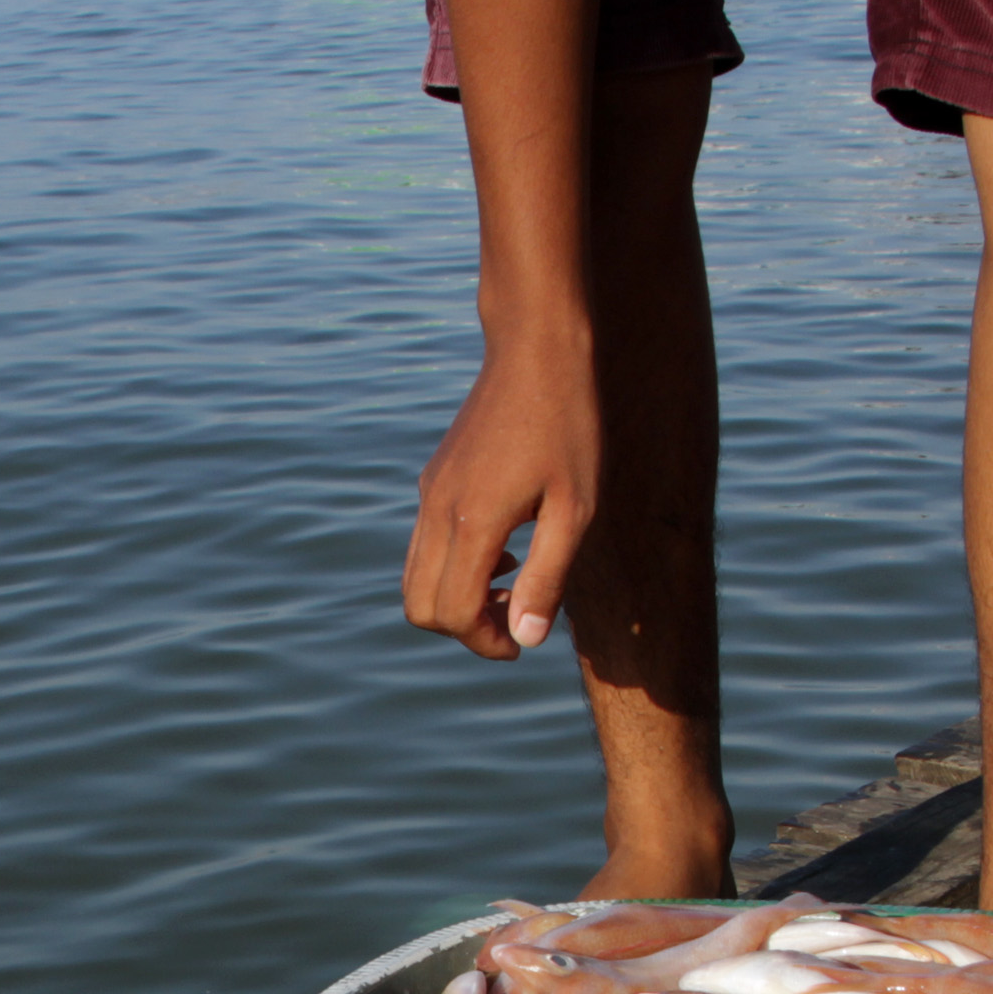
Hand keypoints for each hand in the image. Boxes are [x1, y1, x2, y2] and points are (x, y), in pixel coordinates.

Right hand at [403, 330, 597, 656]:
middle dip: (464, 627)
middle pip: (419, 606)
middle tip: (516, 617)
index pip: (453, 613)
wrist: (537, 351)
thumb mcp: (576, 508)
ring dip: (458, 597)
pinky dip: (454, 566)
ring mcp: (429, 493)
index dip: (486, 642)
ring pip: (416, 577)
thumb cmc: (569, 426)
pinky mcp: (433, 478)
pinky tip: (506, 545)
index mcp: (472, 521)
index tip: (523, 642)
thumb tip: (527, 640)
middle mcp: (437, 510)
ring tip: (516, 582)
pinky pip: (424, 545)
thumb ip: (549, 577)